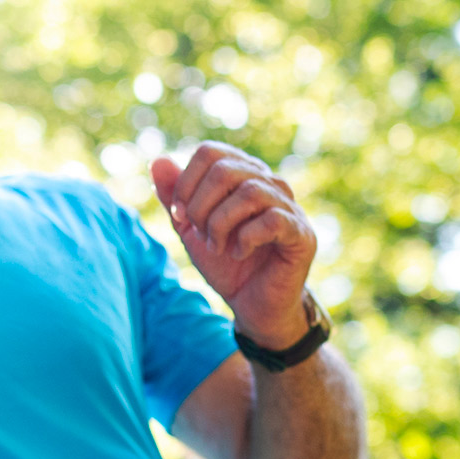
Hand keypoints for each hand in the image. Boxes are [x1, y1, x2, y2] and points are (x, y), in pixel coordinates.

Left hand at [151, 143, 317, 347]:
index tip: (179, 216)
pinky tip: (239, 253)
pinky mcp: (301, 234)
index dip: (185, 183)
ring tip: (218, 247)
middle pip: (225, 170)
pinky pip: (272, 220)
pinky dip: (246, 238)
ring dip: (221, 224)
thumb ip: (174, 197)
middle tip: (199, 234)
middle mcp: (269, 183)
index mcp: (243, 174)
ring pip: (249, 192)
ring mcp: (289, 207)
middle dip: (200, 207)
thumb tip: (158, 160)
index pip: (210, 153)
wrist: (252, 305)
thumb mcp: (191, 229)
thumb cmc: (226, 264)